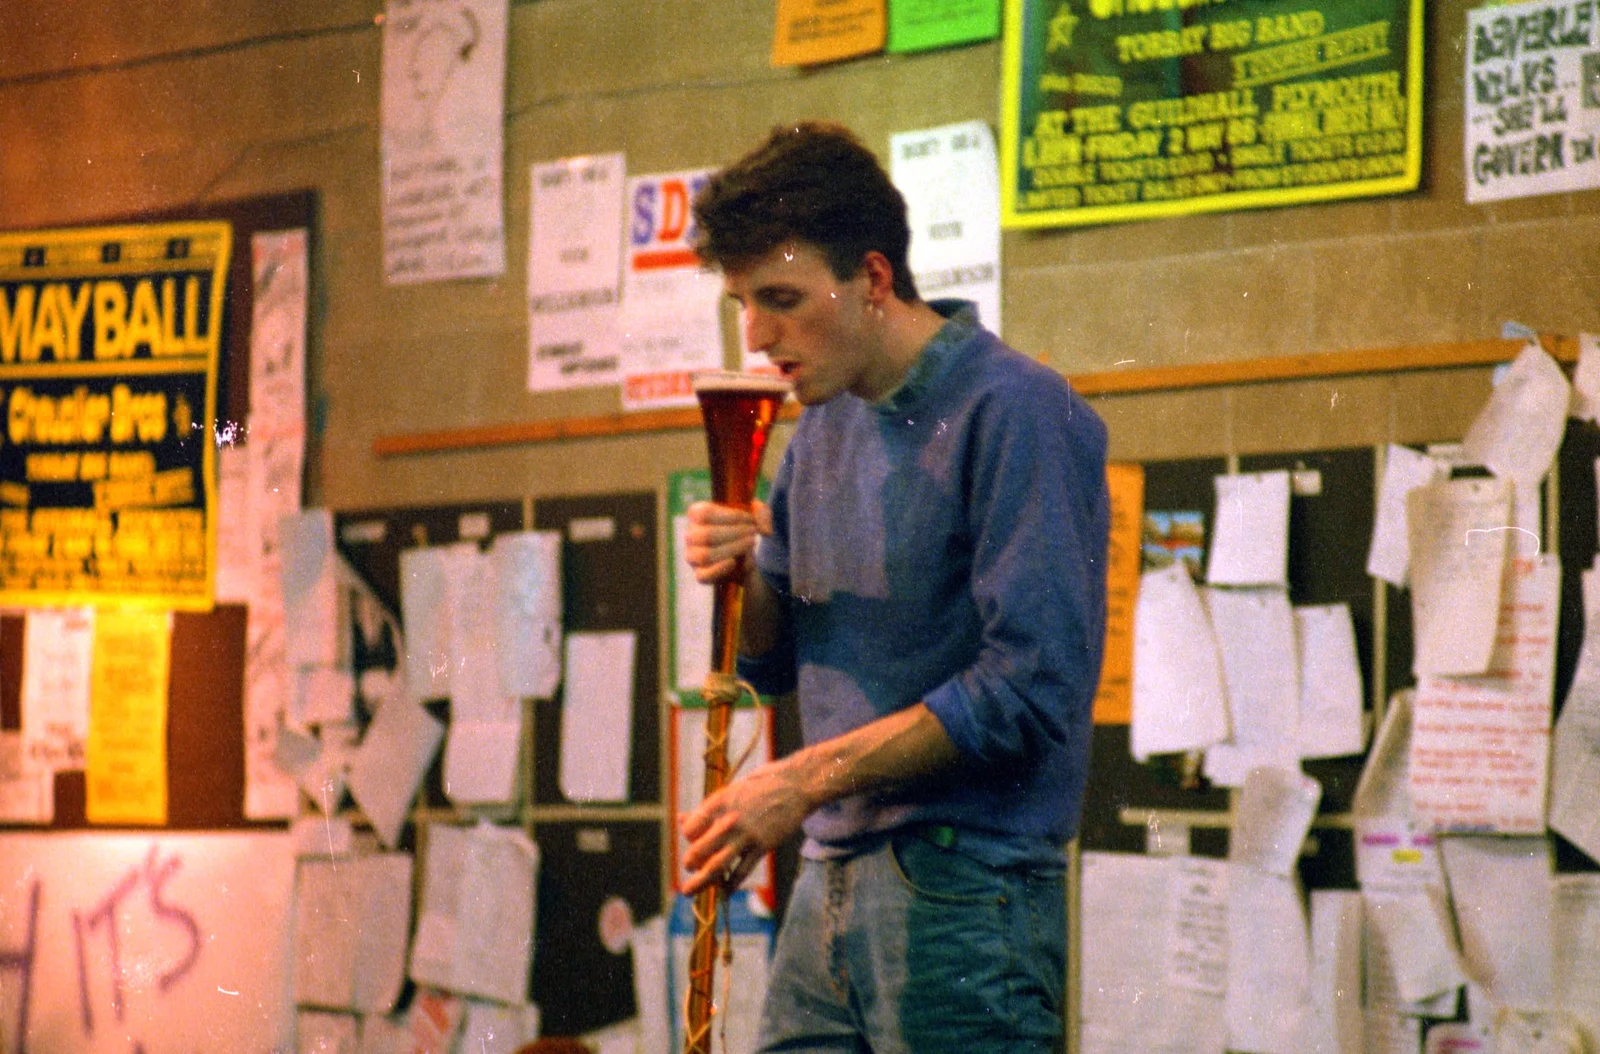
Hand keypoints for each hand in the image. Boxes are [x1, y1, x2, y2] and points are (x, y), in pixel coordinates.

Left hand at [678, 755, 812, 894]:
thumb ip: (708, 809)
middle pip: (699, 851)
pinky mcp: (763, 846)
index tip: (696, 840)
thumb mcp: (732, 790)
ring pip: (716, 866)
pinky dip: (731, 884)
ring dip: (700, 882)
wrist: (797, 785)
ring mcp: (746, 835)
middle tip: (689, 869)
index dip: (690, 837)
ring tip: (689, 891)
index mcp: (718, 802)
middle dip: (690, 864)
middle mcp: (729, 820)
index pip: (691, 829)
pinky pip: (742, 871)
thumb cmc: (762, 784)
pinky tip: (725, 890)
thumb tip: (681, 819)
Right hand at [684, 499, 771, 584]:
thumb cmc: (745, 528)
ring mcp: (693, 556)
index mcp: (697, 515)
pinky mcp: (700, 574)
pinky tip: (735, 561)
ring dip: (732, 549)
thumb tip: (765, 531)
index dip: (730, 516)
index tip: (750, 519)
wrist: (746, 555)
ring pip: (705, 555)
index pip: (704, 513)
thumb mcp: (756, 515)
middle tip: (753, 532)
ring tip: (750, 543)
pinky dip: (720, 569)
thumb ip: (763, 515)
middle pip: (706, 535)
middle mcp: (691, 535)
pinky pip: (703, 575)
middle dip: (735, 533)